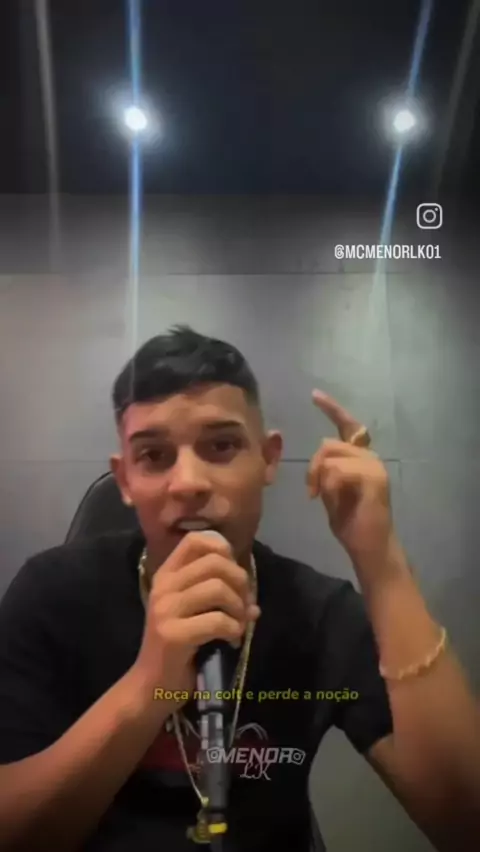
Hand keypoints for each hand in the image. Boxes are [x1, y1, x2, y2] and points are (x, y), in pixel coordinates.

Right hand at [134, 533, 259, 707]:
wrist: (150, 686)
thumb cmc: (177, 647)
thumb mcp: (195, 615)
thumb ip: (221, 600)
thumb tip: (254, 605)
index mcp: (166, 575)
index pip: (195, 540)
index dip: (223, 550)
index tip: (232, 574)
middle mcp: (163, 587)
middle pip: (215, 562)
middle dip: (240, 582)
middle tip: (243, 606)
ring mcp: (165, 610)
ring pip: (218, 588)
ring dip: (239, 608)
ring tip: (237, 625)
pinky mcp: (173, 635)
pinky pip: (218, 620)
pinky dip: (234, 630)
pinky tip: (231, 640)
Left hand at [307, 390, 394, 563]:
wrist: (370, 548)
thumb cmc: (351, 523)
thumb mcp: (330, 492)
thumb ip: (325, 471)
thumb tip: (318, 460)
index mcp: (360, 458)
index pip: (347, 426)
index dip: (332, 408)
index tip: (315, 395)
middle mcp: (370, 456)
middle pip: (328, 444)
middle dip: (312, 467)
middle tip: (311, 492)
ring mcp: (374, 465)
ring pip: (331, 455)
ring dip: (318, 477)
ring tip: (321, 498)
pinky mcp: (374, 478)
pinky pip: (337, 470)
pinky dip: (327, 485)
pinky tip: (332, 500)